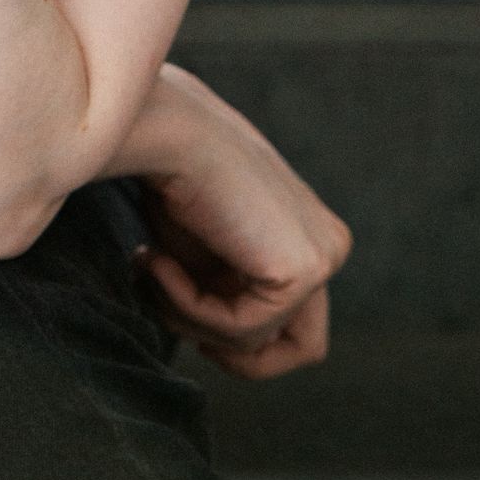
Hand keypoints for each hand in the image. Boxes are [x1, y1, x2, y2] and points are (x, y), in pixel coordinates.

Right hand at [128, 68, 353, 379]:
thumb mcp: (203, 249)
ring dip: (191, 320)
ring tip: (150, 268)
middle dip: (230, 348)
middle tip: (173, 318)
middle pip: (301, 348)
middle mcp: (329, 247)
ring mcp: (325, 258)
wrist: (164, 130)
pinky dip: (187, 305)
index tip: (171, 298)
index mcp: (310, 237)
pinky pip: (241, 329)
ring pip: (262, 345)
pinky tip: (156, 259)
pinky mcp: (306, 269)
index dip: (226, 329)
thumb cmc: (171, 174)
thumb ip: (225, 289)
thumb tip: (216, 346)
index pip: (290, 322)